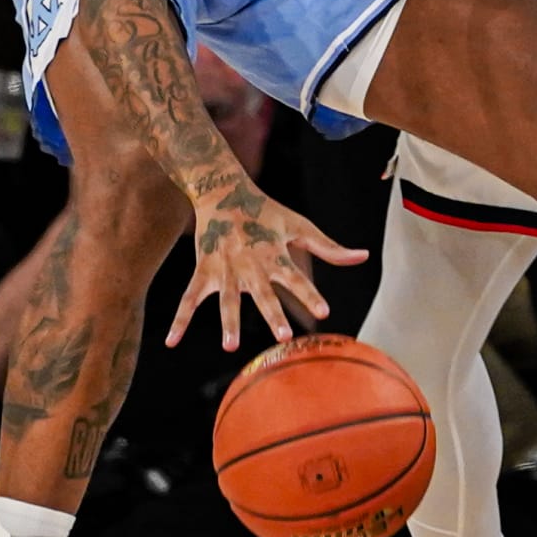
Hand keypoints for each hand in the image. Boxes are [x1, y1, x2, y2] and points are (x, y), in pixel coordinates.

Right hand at [169, 179, 365, 351]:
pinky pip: (189, 298)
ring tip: (230, 345)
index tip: (324, 311)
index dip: (309, 293)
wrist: (222, 191)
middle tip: (283, 337)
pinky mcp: (202, 270)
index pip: (296, 276)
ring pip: (225, 299)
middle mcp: (250, 263)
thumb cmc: (266, 213)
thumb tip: (363, 256)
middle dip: (272, 313)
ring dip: (228, 321)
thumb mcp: (299, 225)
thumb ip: (329, 248)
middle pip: (262, 292)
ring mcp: (224, 268)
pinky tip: (172, 341)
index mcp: (274, 253)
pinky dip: (180, 320)